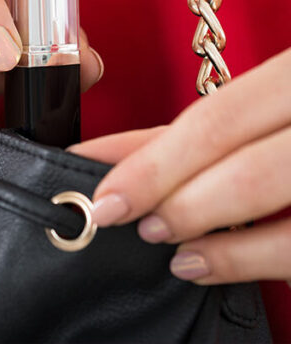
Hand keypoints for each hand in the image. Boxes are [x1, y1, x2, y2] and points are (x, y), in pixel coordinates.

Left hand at [72, 47, 290, 284]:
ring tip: (171, 249)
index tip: (100, 194)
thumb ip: (191, 129)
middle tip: (125, 219)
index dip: (151, 163)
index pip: (218, 118)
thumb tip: (103, 157)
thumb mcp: (263, 106)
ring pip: (284, 212)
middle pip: (248, 167)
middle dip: (175, 200)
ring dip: (218, 241)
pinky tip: (210, 265)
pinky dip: (254, 262)